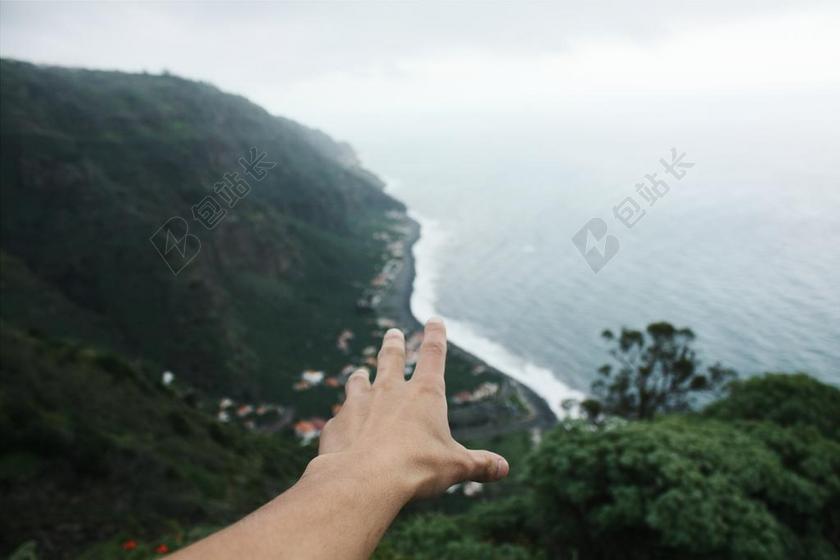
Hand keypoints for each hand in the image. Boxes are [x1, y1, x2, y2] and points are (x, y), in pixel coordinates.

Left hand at [313, 317, 508, 500]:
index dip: (435, 335)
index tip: (434, 320)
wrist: (364, 478)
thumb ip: (479, 464)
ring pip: (360, 380)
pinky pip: (341, 417)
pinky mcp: (337, 423)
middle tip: (392, 333)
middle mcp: (390, 391)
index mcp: (425, 394)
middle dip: (393, 344)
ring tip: (360, 372)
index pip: (433, 355)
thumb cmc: (417, 468)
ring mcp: (360, 403)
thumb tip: (504, 468)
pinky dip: (344, 419)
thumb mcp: (455, 467)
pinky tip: (343, 427)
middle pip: (391, 358)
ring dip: (361, 376)